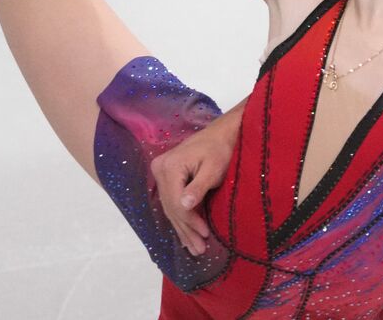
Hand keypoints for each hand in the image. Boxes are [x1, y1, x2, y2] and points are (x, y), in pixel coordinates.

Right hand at [149, 119, 234, 254]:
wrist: (222, 132)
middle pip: (172, 207)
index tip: (205, 236)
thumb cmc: (221, 148)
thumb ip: (198, 187)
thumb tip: (184, 207)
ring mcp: (161, 173)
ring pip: (171, 207)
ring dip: (183, 228)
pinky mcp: (167, 176)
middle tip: (199, 249)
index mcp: (169, 167)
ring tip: (195, 248)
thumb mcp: (213, 168)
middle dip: (186, 229)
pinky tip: (187, 233)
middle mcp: (160, 170)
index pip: (176, 202)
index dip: (190, 221)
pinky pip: (172, 201)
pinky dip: (181, 217)